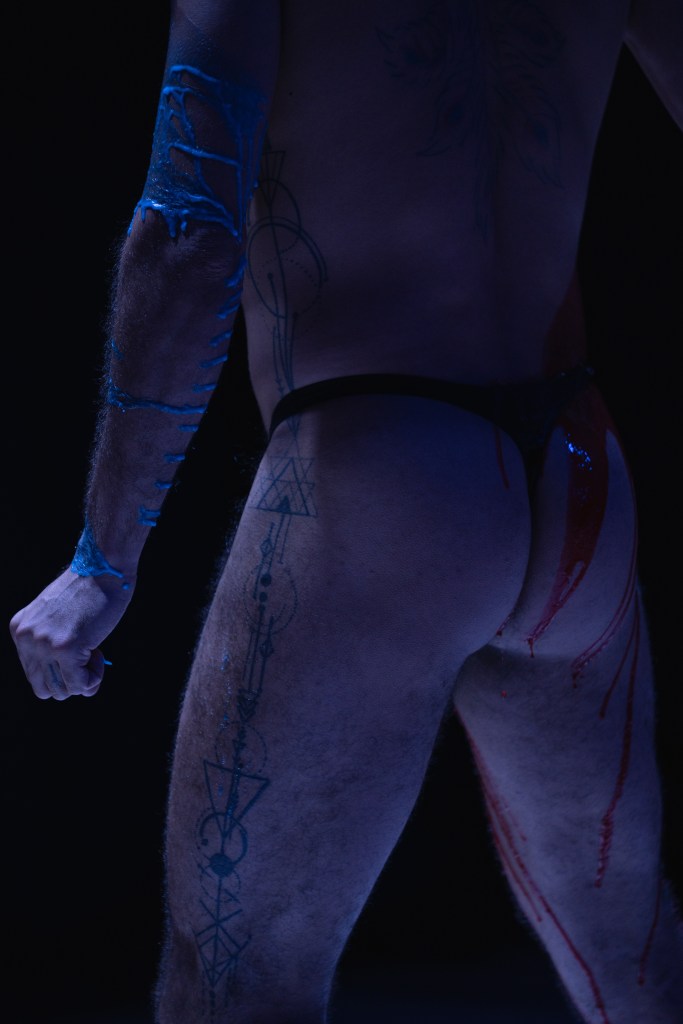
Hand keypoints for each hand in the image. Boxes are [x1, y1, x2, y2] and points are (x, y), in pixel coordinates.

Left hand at [9, 569, 134, 699]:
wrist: (103, 567)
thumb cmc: (89, 589)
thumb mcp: (56, 615)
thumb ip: (51, 642)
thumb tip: (72, 686)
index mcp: (20, 629)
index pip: (33, 673)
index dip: (60, 670)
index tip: (77, 650)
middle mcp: (26, 638)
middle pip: (43, 688)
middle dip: (68, 682)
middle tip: (86, 658)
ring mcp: (45, 645)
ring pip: (61, 691)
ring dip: (83, 681)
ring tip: (94, 653)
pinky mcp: (66, 649)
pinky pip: (80, 685)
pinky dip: (94, 678)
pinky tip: (98, 653)